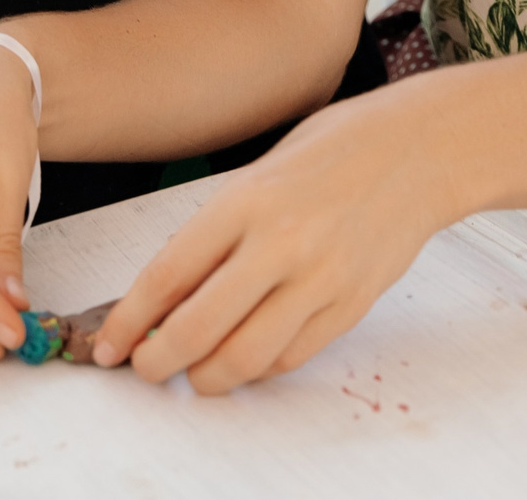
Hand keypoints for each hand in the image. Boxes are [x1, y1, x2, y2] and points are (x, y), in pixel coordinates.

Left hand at [92, 77, 466, 393]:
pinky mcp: (351, 304)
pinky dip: (259, 368)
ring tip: (193, 373)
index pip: (168, 277)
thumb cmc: (333, 150)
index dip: (128, 321)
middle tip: (145, 369)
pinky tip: (244, 355)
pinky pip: (291, 357)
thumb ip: (215, 232)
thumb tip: (165, 294)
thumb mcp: (258, 174)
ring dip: (207, 377)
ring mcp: (320, 279)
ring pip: (246, 358)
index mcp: (245, 201)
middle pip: (198, 329)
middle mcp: (280, 244)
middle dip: (158, 362)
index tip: (108, 344)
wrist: (418, 149)